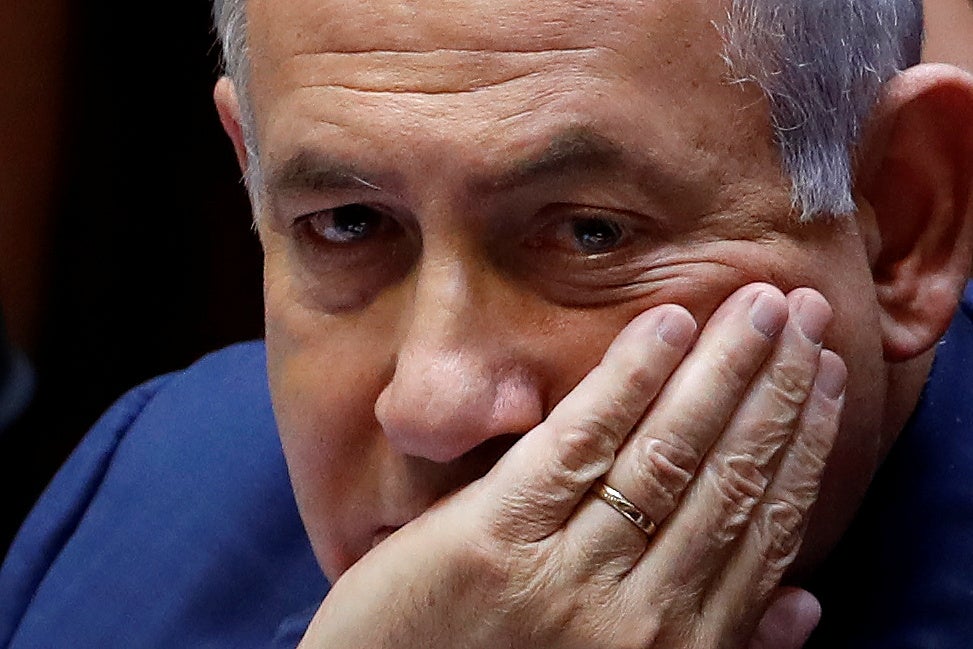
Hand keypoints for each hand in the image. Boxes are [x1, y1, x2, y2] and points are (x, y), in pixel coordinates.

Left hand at [300, 283, 844, 648]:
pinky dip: (628, 379)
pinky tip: (667, 325)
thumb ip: (721, 647)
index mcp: (680, 647)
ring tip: (759, 304)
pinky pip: (577, 445)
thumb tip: (807, 605)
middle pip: (728, 477)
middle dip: (776, 387)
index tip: (826, 376)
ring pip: (668, 454)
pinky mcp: (492, 539)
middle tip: (804, 311)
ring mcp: (565, 575)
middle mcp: (639, 615)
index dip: (805, 442)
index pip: (765, 526)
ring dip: (724, 371)